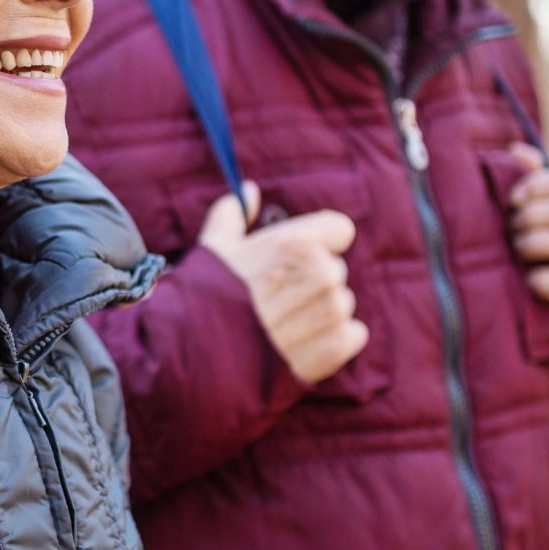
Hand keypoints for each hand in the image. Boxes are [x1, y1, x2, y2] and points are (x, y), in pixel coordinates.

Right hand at [198, 185, 369, 384]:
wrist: (196, 358)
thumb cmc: (203, 298)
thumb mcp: (213, 247)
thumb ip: (233, 214)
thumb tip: (249, 191)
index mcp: (295, 243)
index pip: (340, 230)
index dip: (321, 242)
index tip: (299, 258)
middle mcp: (320, 274)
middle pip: (335, 270)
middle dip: (312, 283)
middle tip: (278, 301)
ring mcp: (329, 313)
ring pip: (341, 305)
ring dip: (319, 314)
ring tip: (282, 326)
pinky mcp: (335, 348)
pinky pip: (352, 336)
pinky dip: (333, 341)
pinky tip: (300, 345)